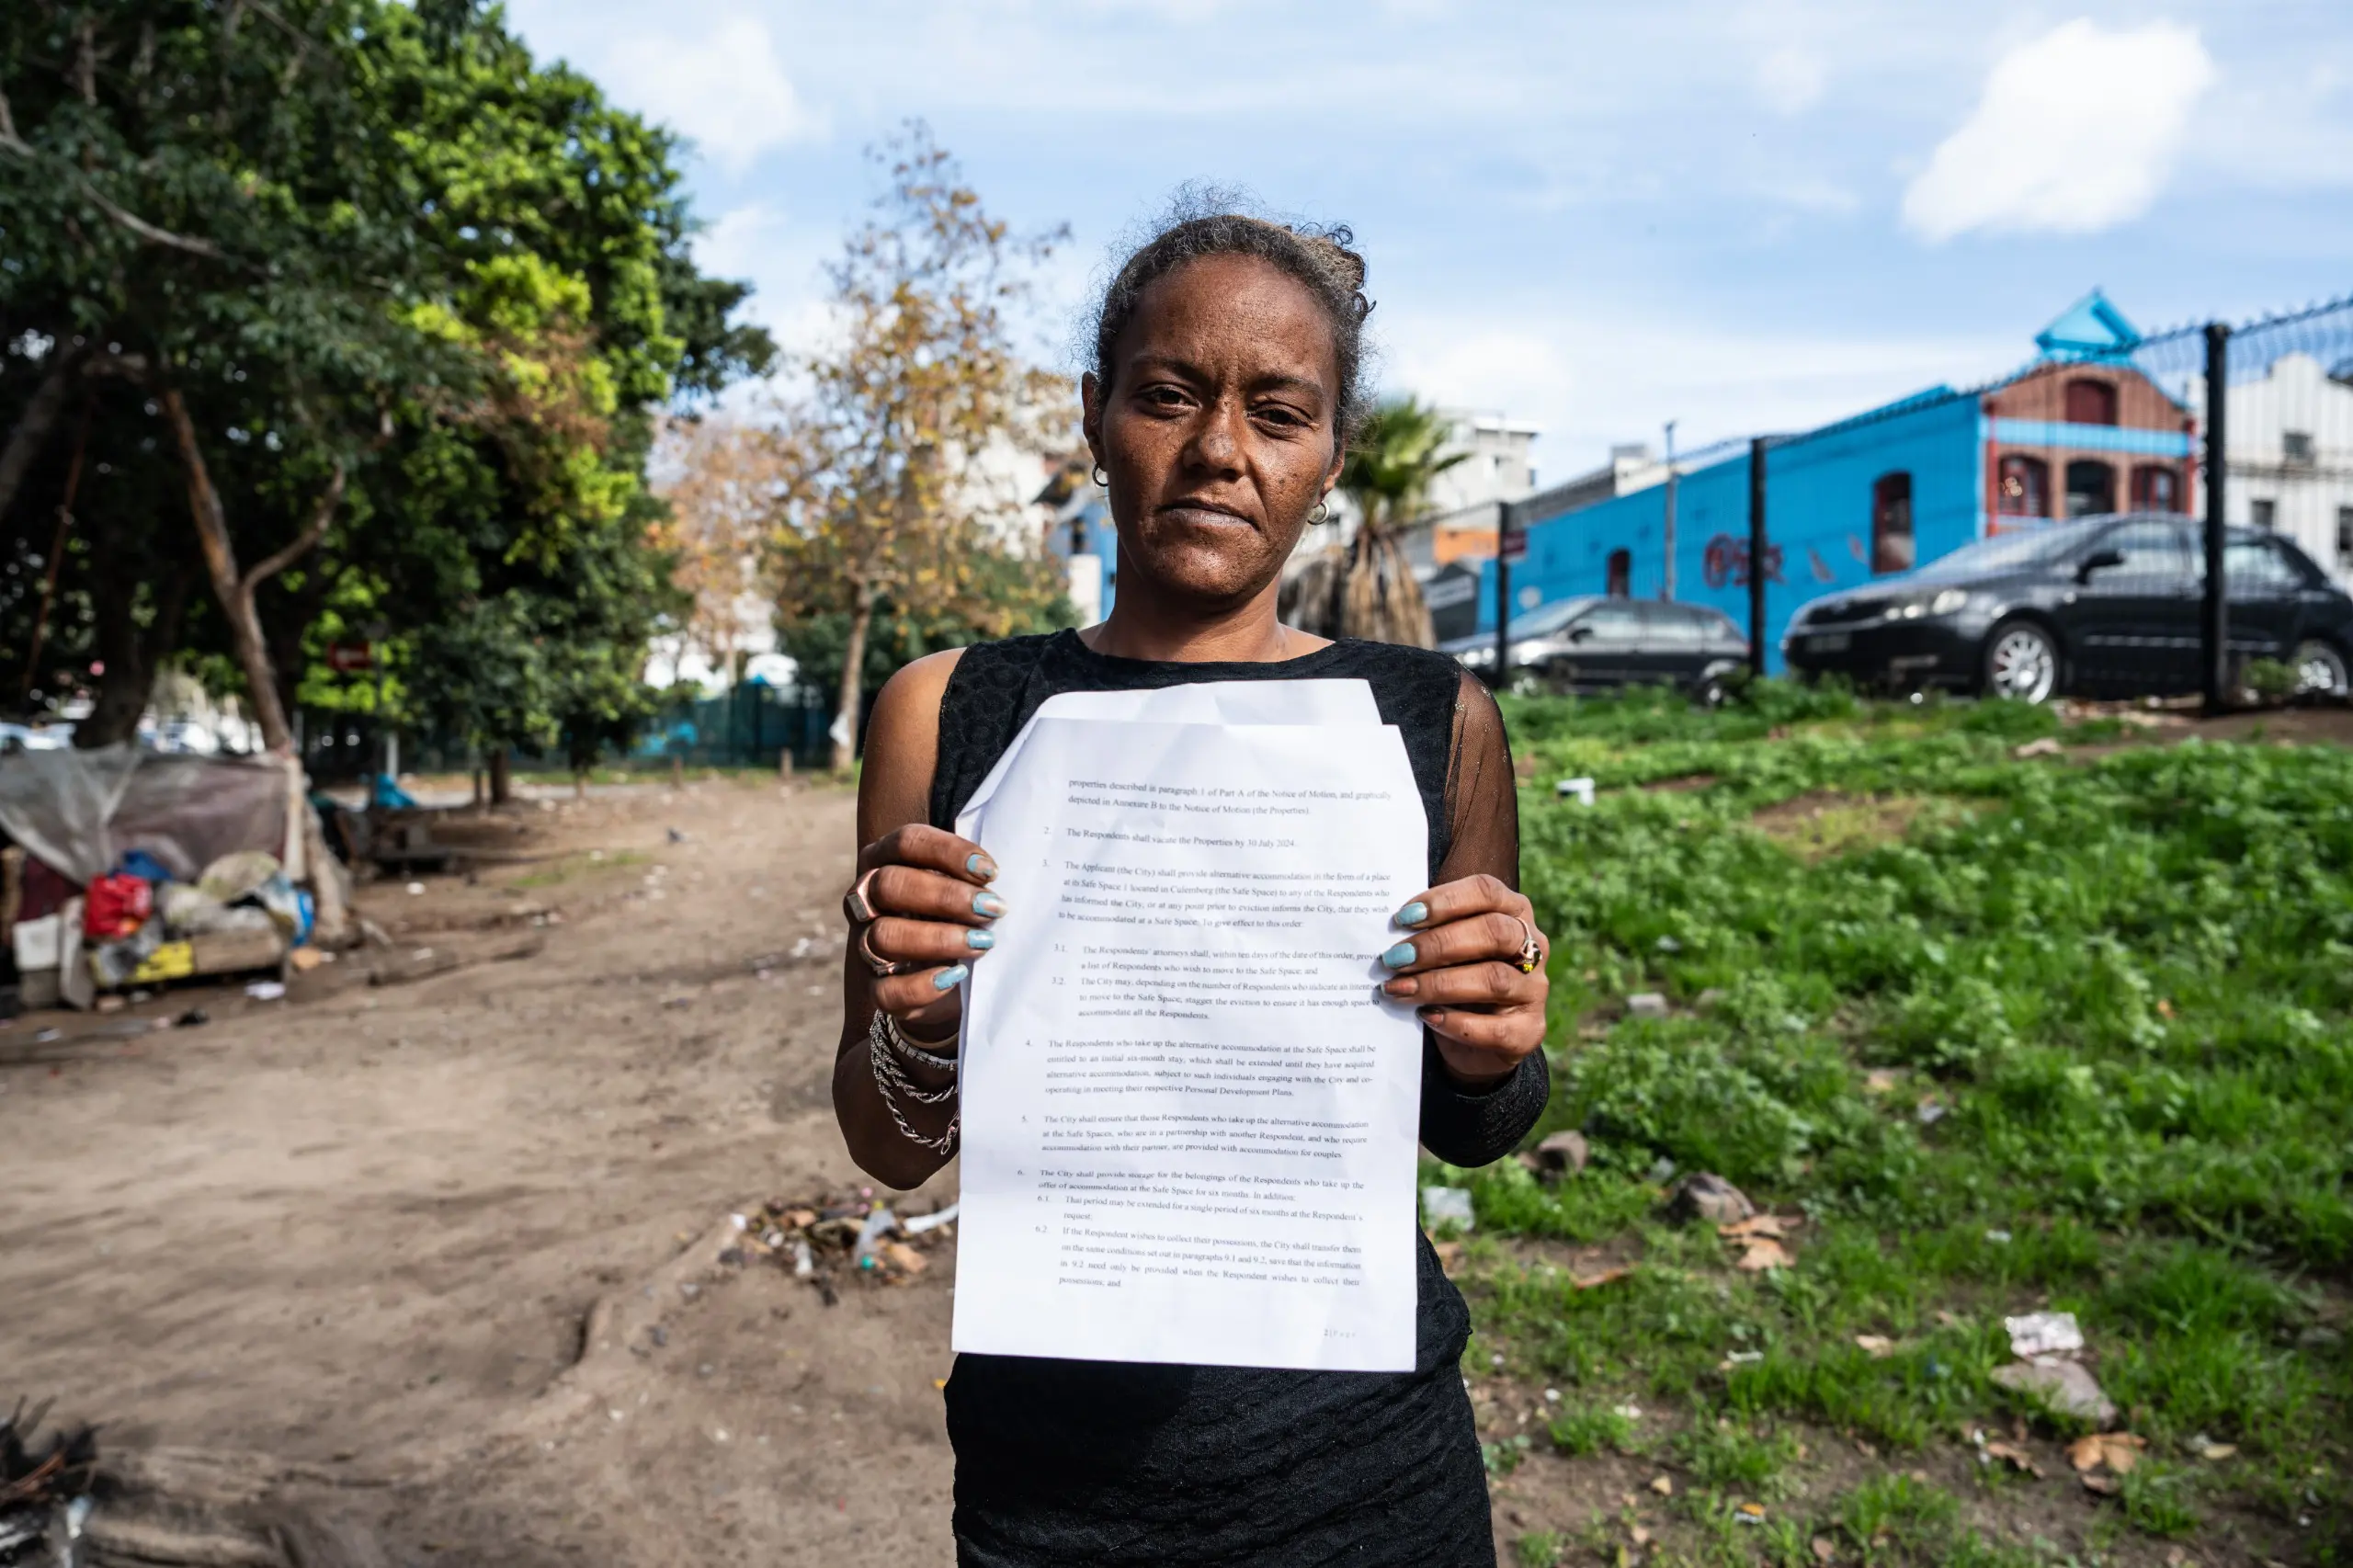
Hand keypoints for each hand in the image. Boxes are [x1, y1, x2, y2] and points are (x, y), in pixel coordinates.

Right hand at [844, 824, 1004, 1045]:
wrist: (952, 980)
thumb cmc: (961, 917)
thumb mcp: (966, 889)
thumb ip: (974, 876)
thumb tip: (998, 873)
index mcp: (887, 861)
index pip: (907, 842)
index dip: (948, 852)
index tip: (990, 872)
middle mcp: (867, 899)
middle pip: (891, 884)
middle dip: (946, 896)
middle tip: (991, 909)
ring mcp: (865, 944)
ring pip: (885, 935)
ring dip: (939, 938)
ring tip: (982, 943)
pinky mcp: (876, 988)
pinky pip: (886, 989)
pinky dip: (922, 984)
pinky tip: (955, 977)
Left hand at [1376, 874, 1548, 1086]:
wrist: (1477, 1041)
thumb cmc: (1454, 977)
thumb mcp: (1444, 950)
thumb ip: (1427, 933)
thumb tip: (1385, 931)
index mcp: (1511, 911)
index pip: (1486, 891)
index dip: (1445, 901)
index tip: (1403, 918)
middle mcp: (1532, 946)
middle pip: (1493, 932)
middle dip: (1438, 944)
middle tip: (1395, 958)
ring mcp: (1535, 989)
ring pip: (1493, 979)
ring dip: (1439, 984)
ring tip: (1398, 989)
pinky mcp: (1529, 1030)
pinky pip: (1497, 1028)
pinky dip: (1457, 1023)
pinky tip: (1427, 1017)